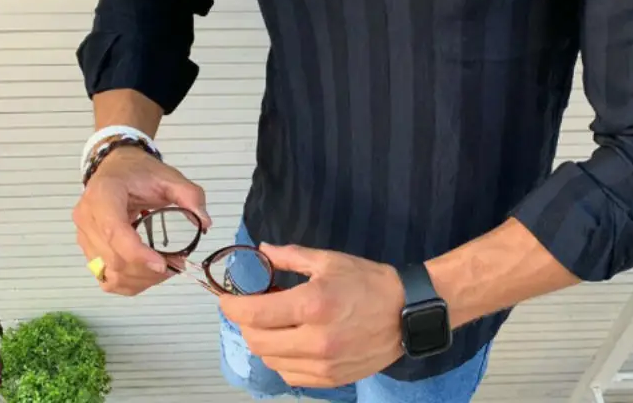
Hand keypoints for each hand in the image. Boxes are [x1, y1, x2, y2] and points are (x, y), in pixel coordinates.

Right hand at [72, 146, 211, 296]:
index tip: (163, 264)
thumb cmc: (140, 171)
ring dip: (140, 279)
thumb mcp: (169, 176)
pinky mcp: (88, 250)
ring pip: (109, 274)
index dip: (138, 253)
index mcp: (104, 195)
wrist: (116, 167)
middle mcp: (87, 218)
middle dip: (147, 269)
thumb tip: (205, 223)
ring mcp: (84, 237)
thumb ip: (190, 195)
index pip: (115, 231)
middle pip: (114, 259)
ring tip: (166, 268)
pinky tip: (148, 273)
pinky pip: (105, 278)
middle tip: (178, 264)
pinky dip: (129, 282)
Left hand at [220, 244, 405, 387]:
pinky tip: (292, 341)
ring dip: (264, 342)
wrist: (406, 312)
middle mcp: (314, 340)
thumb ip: (291, 257)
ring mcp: (322, 365)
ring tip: (275, 323)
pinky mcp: (330, 380)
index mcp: (312, 304)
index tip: (226, 298)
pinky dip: (282, 359)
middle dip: (246, 324)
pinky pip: (290, 375)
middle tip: (253, 307)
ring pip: (271, 361)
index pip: (255, 314)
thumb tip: (262, 251)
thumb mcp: (330, 260)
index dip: (232, 307)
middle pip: (257, 341)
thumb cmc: (368, 281)